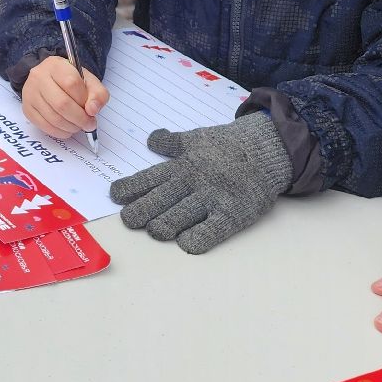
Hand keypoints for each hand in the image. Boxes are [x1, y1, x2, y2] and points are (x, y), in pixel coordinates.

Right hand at [20, 54, 107, 138]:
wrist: (49, 80)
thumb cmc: (70, 80)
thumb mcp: (88, 81)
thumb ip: (98, 94)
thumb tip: (92, 110)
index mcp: (56, 65)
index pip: (71, 83)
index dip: (84, 100)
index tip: (92, 110)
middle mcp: (39, 77)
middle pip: (61, 103)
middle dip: (80, 118)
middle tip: (89, 124)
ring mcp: (30, 94)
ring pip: (53, 118)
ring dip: (71, 127)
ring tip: (79, 126)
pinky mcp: (27, 109)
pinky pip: (45, 126)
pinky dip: (60, 132)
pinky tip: (67, 129)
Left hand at [107, 113, 292, 253]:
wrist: (266, 150)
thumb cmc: (227, 147)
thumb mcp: (197, 139)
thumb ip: (172, 143)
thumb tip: (151, 140)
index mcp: (181, 165)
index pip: (148, 178)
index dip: (129, 188)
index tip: (115, 196)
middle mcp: (192, 182)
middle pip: (158, 201)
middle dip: (139, 212)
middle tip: (129, 220)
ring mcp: (211, 199)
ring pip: (178, 218)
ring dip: (162, 226)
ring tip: (154, 230)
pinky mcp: (232, 214)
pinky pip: (209, 231)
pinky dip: (195, 238)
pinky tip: (185, 242)